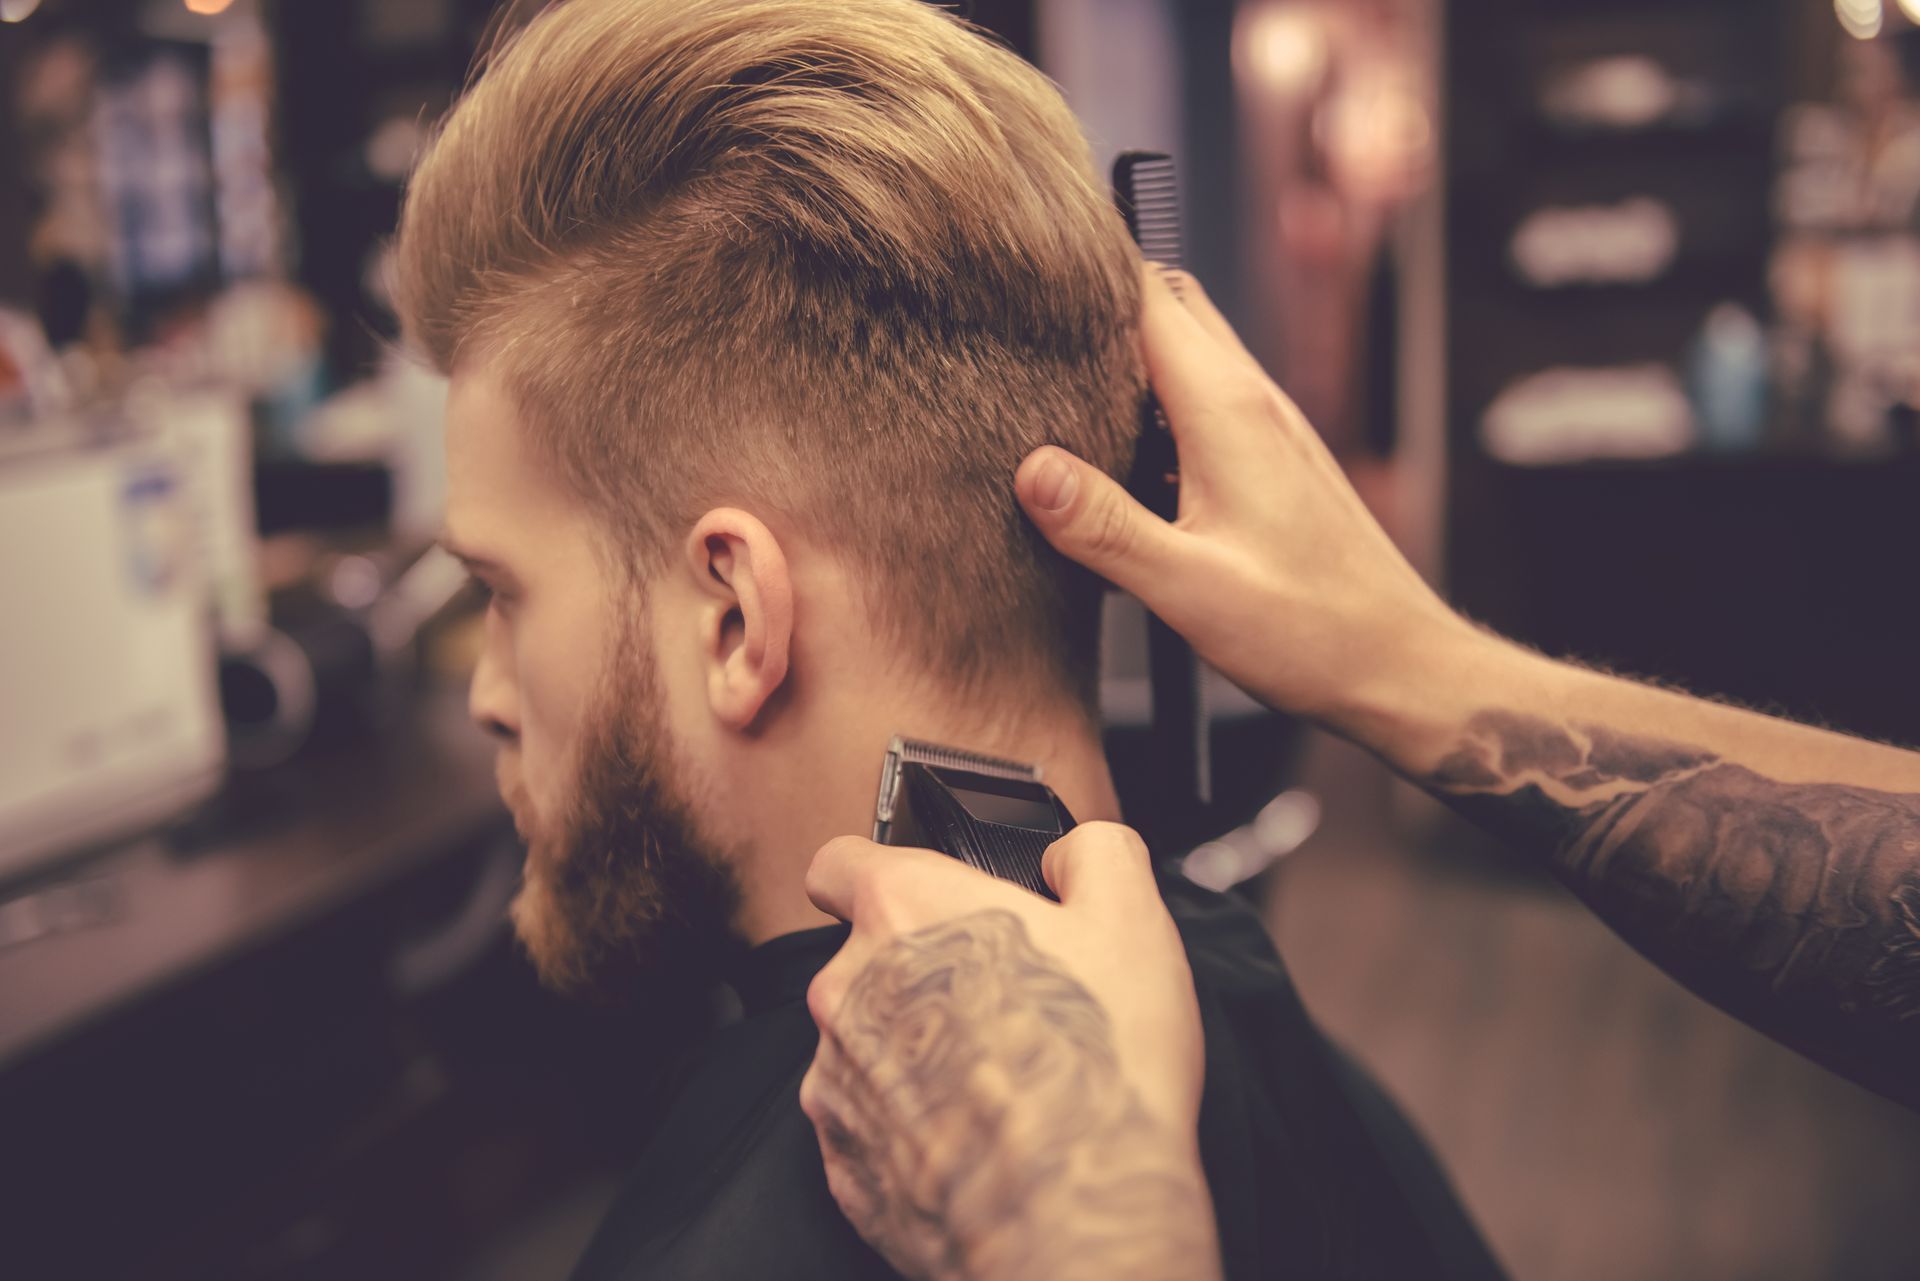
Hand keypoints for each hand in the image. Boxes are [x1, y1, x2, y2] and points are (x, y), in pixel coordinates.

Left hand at [799, 823, 1220, 1280]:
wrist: (1079, 1208)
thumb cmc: (1097, 1061)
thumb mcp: (1132, 912)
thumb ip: (1092, 852)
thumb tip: (1067, 858)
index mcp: (901, 910)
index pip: (838, 862)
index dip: (879, 873)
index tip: (919, 898)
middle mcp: (846, 990)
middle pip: (864, 961)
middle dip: (922, 974)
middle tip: (1004, 1003)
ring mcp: (836, 1083)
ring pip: (867, 1047)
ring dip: (918, 1054)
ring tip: (1002, 1078)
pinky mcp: (844, 1164)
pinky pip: (872, 1127)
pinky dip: (915, 1127)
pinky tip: (980, 1133)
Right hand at [1015, 265, 1476, 733]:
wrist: (1398, 665)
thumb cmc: (1308, 630)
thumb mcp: (1186, 587)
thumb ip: (1103, 525)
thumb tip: (1031, 470)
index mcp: (1226, 410)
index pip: (1148, 294)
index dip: (1085, 274)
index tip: (1023, 284)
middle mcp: (1253, 402)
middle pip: (1168, 308)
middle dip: (1100, 307)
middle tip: (1029, 338)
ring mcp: (1268, 429)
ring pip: (1188, 355)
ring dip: (1128, 362)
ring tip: (1059, 398)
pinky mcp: (1274, 463)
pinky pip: (1205, 405)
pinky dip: (1157, 410)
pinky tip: (1122, 466)